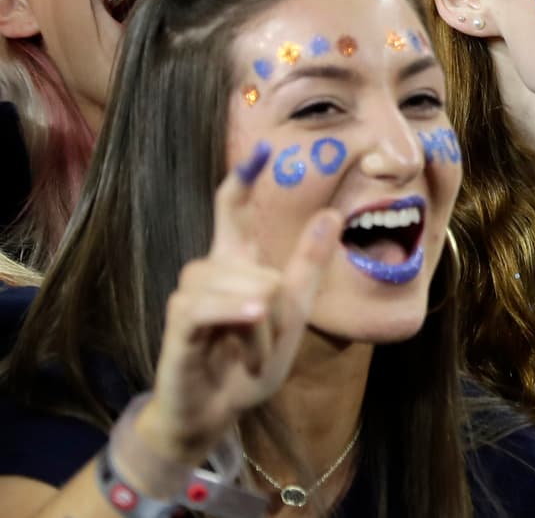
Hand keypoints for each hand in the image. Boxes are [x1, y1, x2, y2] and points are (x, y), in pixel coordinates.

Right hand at [136, 142, 340, 464]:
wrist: (215, 412)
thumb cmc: (249, 363)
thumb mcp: (293, 316)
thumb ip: (307, 267)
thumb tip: (331, 213)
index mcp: (237, 264)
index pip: (233, 210)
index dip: (244, 179)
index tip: (262, 148)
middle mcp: (209, 271)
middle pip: (253, 260)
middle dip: (277, 307)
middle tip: (267, 343)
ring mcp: (190, 295)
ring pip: (243, 287)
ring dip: (262, 327)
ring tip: (252, 353)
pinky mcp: (177, 322)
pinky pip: (207, 305)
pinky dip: (234, 314)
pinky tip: (250, 320)